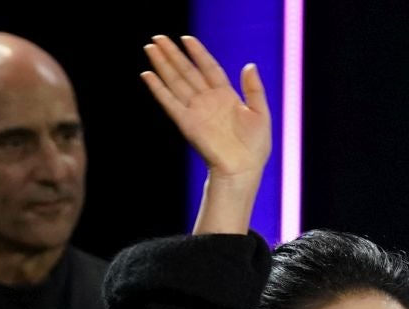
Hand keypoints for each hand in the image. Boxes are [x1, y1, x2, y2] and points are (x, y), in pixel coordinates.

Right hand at [141, 35, 271, 178]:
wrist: (243, 169)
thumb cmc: (255, 147)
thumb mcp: (261, 113)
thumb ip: (254, 89)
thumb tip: (250, 65)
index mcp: (226, 96)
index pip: (209, 68)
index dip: (198, 53)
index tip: (186, 39)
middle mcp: (208, 100)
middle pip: (187, 71)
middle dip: (173, 54)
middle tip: (158, 38)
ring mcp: (196, 111)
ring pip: (176, 81)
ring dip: (162, 65)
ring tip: (150, 48)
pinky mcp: (187, 123)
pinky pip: (169, 102)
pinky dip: (158, 89)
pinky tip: (147, 75)